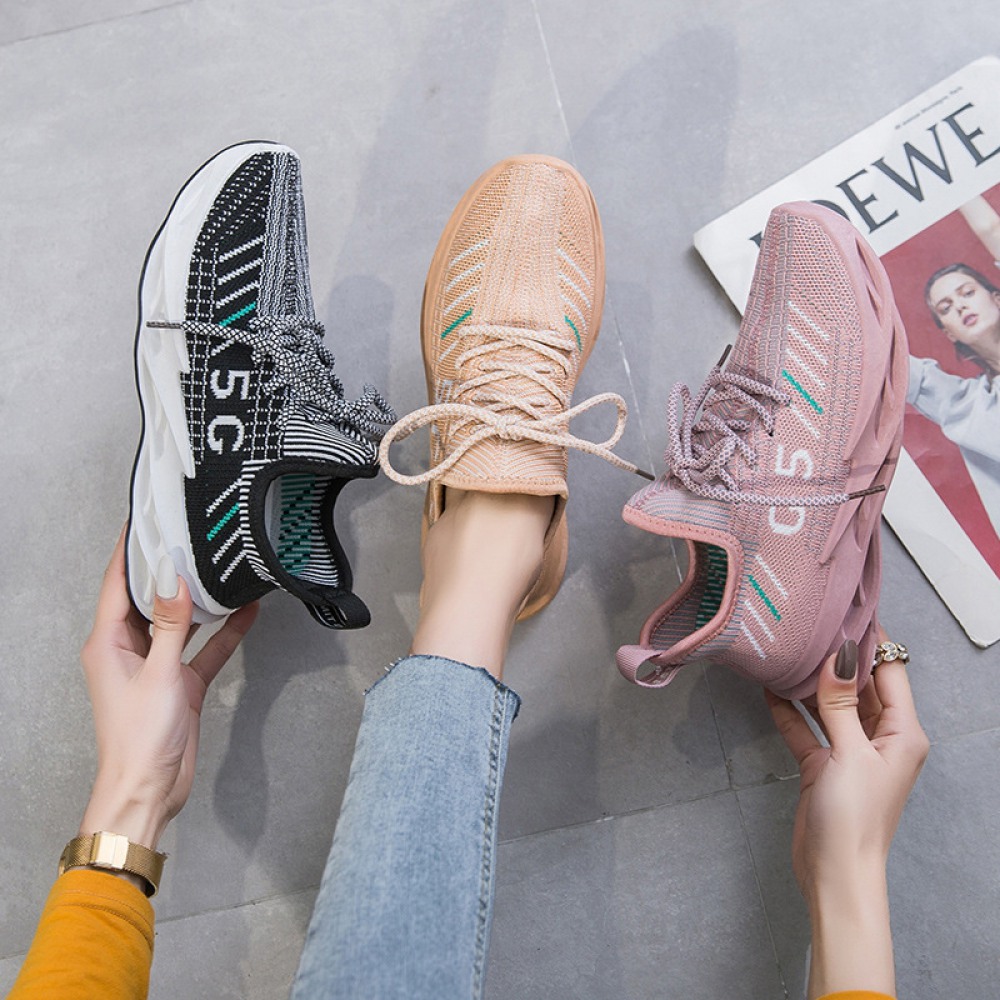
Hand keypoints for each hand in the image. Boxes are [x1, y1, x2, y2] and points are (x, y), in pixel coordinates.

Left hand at [78, 529, 257, 850]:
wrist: (149, 790)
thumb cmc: (138, 739)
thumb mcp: (158, 674)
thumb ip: (170, 624)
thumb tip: (173, 578)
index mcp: (108, 643)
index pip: (117, 584)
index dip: (130, 551)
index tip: (144, 520)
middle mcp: (128, 649)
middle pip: (148, 597)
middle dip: (168, 568)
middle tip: (190, 535)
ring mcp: (155, 665)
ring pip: (180, 620)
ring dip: (200, 600)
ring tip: (221, 568)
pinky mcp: (179, 682)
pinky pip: (204, 648)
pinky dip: (224, 633)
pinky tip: (246, 614)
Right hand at [766, 631, 928, 997]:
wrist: (833, 873)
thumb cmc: (854, 818)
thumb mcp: (849, 754)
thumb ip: (840, 702)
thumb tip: (839, 653)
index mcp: (903, 733)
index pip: (889, 672)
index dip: (871, 641)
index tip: (846, 608)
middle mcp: (880, 737)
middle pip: (860, 685)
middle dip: (837, 656)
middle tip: (809, 621)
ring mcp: (851, 751)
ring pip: (831, 704)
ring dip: (811, 682)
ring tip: (787, 648)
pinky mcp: (824, 765)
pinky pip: (807, 728)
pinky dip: (790, 711)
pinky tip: (770, 688)